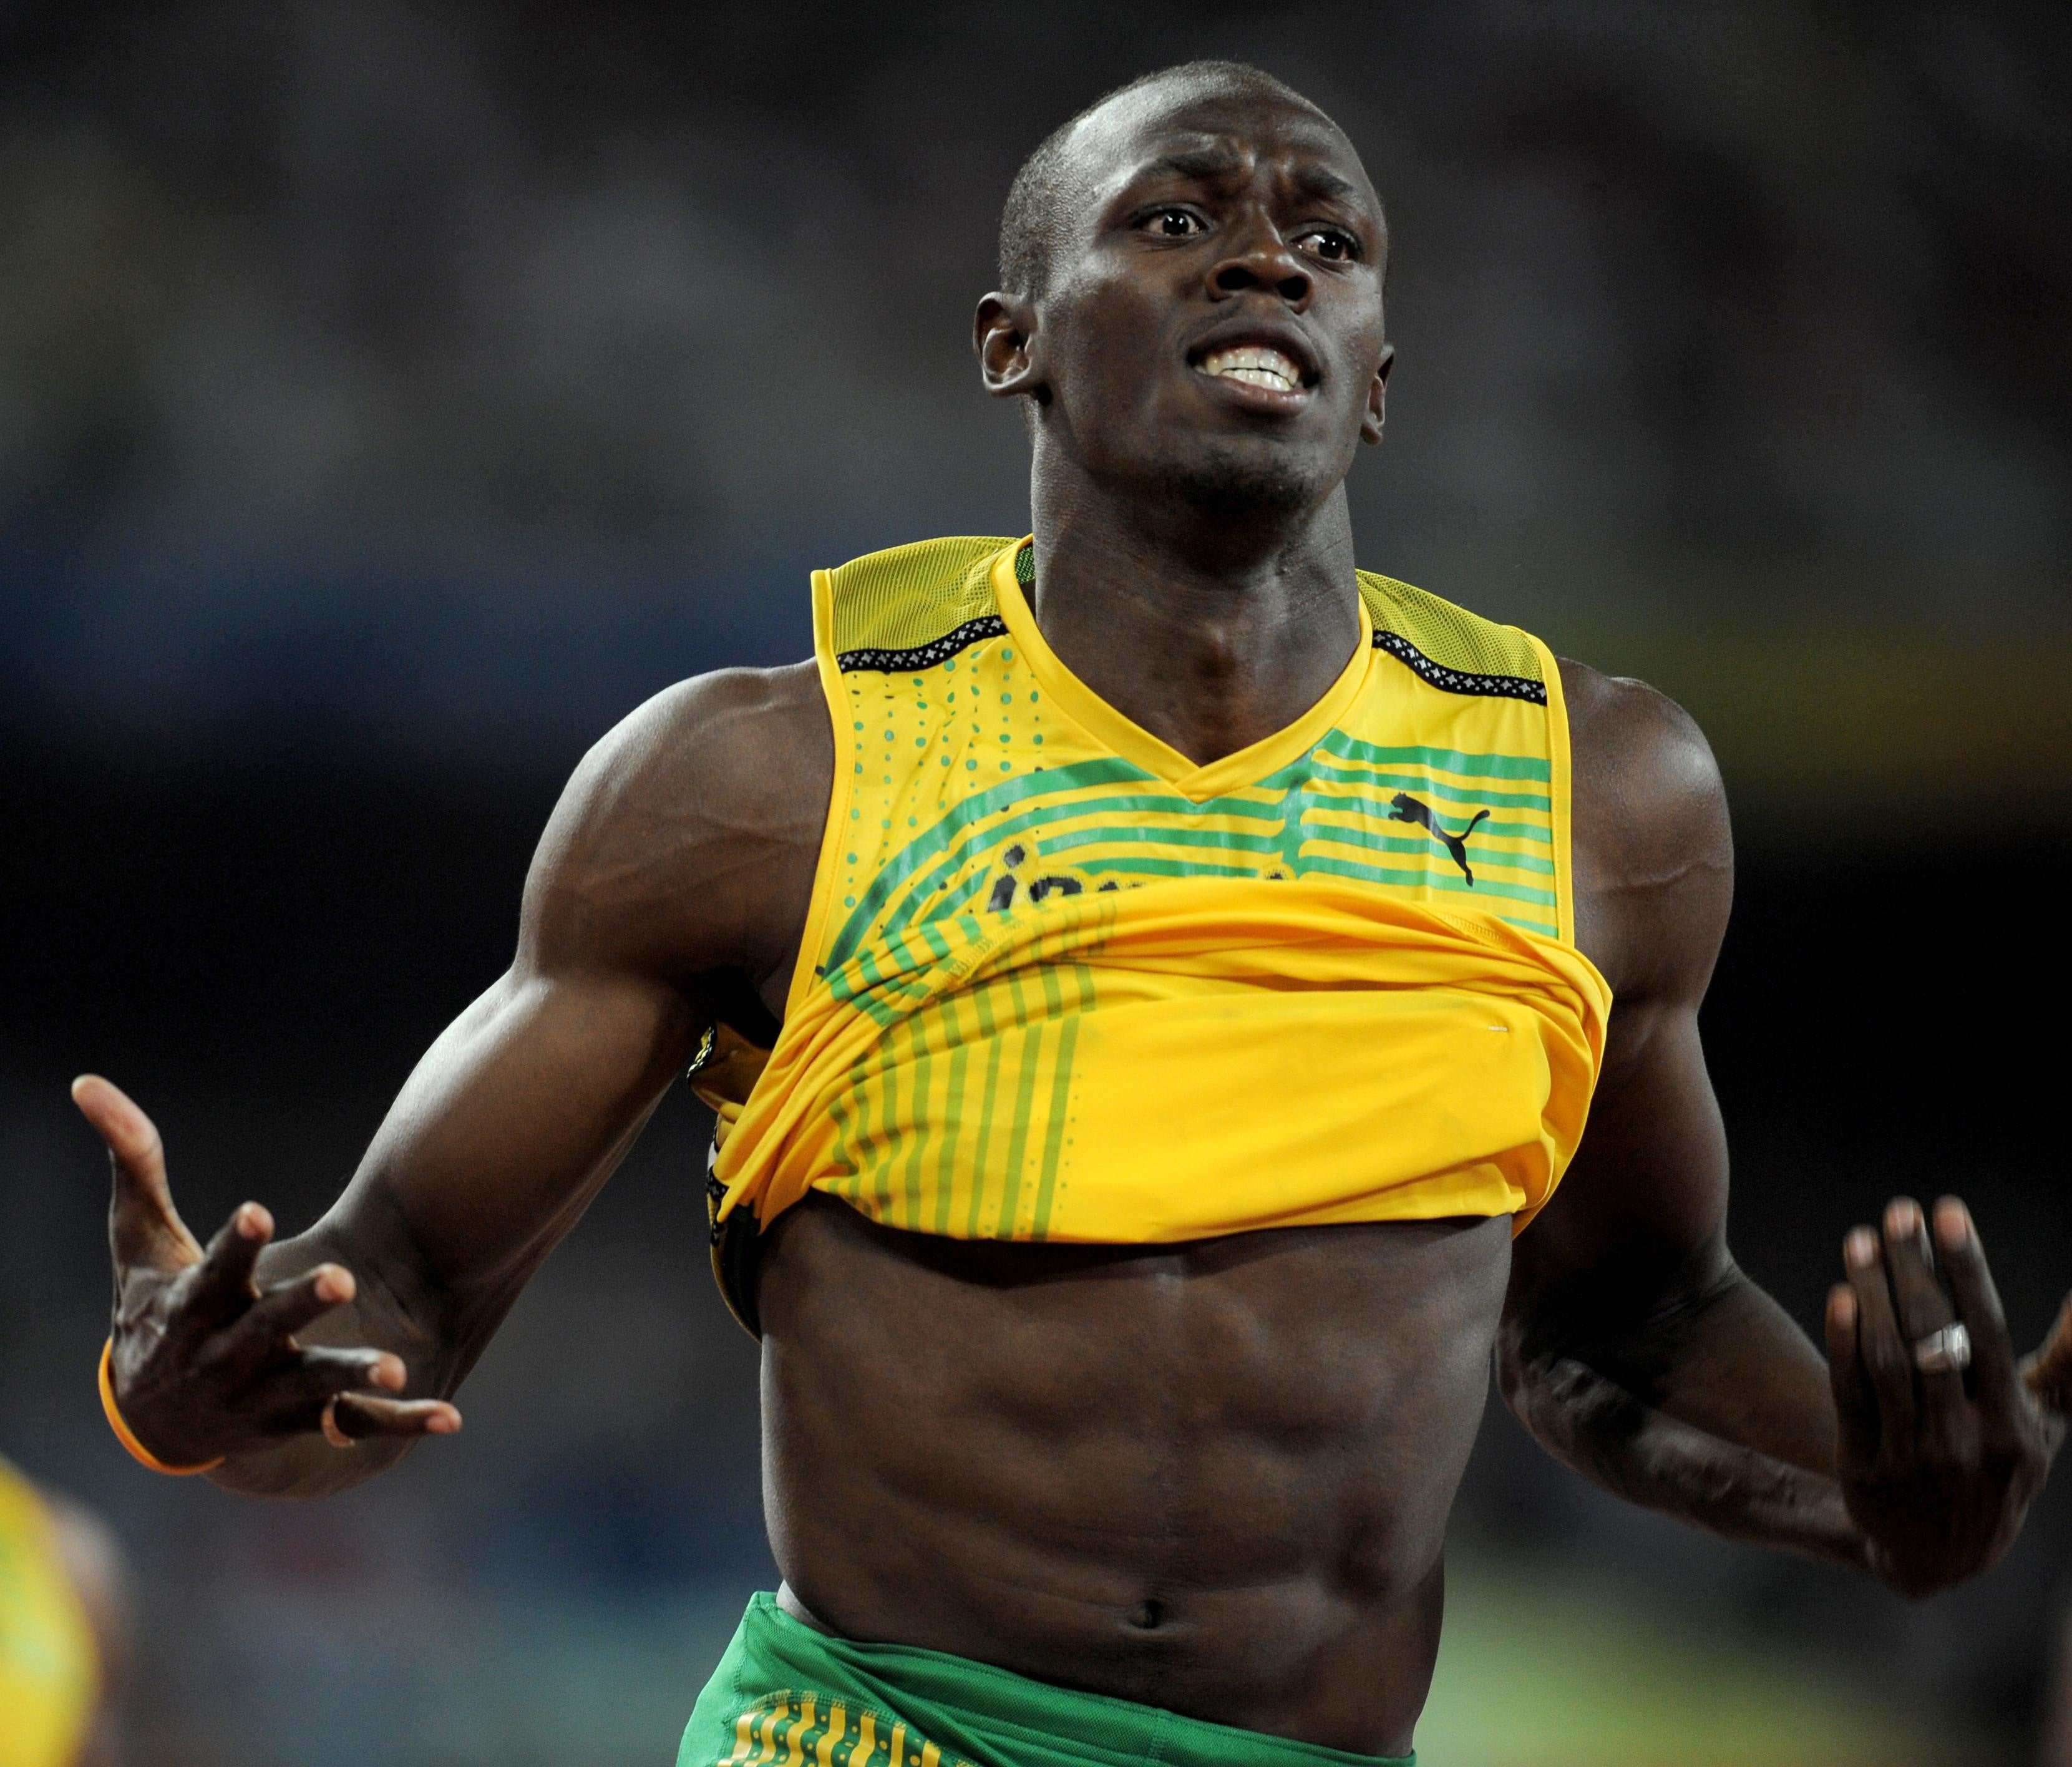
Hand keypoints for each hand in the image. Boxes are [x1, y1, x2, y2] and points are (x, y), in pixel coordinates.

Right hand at [76, 1074, 460, 1467]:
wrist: (153, 1417)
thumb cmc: (153, 1306)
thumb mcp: (139, 1240)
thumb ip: (135, 1164)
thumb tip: (91, 1083)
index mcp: (194, 1306)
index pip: (214, 1272)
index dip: (236, 1243)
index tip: (258, 1210)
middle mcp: (228, 1353)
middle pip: (267, 1328)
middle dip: (302, 1304)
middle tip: (343, 1278)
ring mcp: (264, 1392)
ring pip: (312, 1385)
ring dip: (351, 1377)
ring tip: (395, 1369)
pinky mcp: (298, 1420)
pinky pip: (354, 1426)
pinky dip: (402, 1423)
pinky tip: (450, 1417)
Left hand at [1825, 1194, 2069, 1596]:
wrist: (1940, 1556)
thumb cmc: (1997, 1465)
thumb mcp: (2042, 1424)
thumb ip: (2069, 1364)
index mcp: (2012, 1424)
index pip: (1986, 1330)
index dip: (1967, 1268)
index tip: (1949, 1211)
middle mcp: (1965, 1441)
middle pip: (1932, 1336)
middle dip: (1914, 1267)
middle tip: (1898, 1212)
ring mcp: (1912, 1456)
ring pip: (1888, 1358)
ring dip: (1872, 1292)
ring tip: (1860, 1240)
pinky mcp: (1864, 1468)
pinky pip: (1851, 1394)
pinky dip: (1844, 1343)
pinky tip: (1841, 1296)